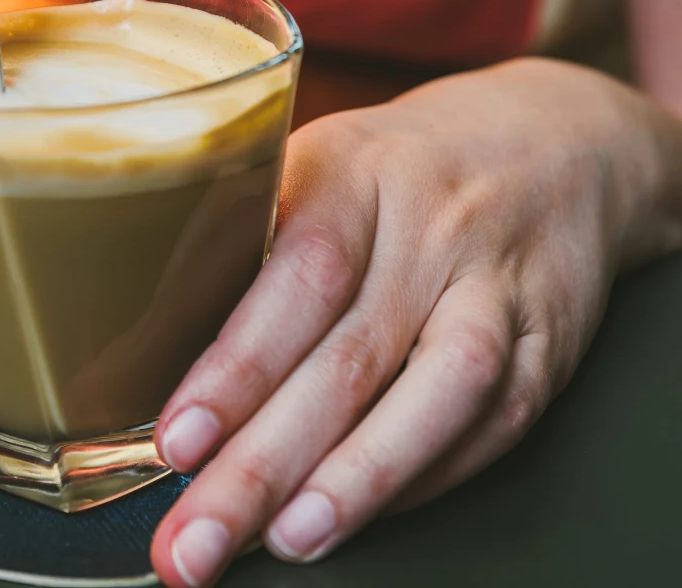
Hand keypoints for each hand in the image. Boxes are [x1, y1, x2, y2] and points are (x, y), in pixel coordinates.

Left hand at [149, 58, 681, 585]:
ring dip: (359, 479)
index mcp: (353, 174)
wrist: (554, 139)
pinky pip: (495, 421)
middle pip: (350, 356)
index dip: (237, 366)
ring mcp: (498, 288)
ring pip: (440, 391)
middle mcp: (431, 229)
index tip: (178, 440)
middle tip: (196, 539)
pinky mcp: (550, 342)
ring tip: (285, 541)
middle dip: (265, 462)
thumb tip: (127, 358)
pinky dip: (426, 478)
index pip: (296, 275)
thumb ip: (238, 246)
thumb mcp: (313, 165)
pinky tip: (358, 515)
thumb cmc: (395, 168)